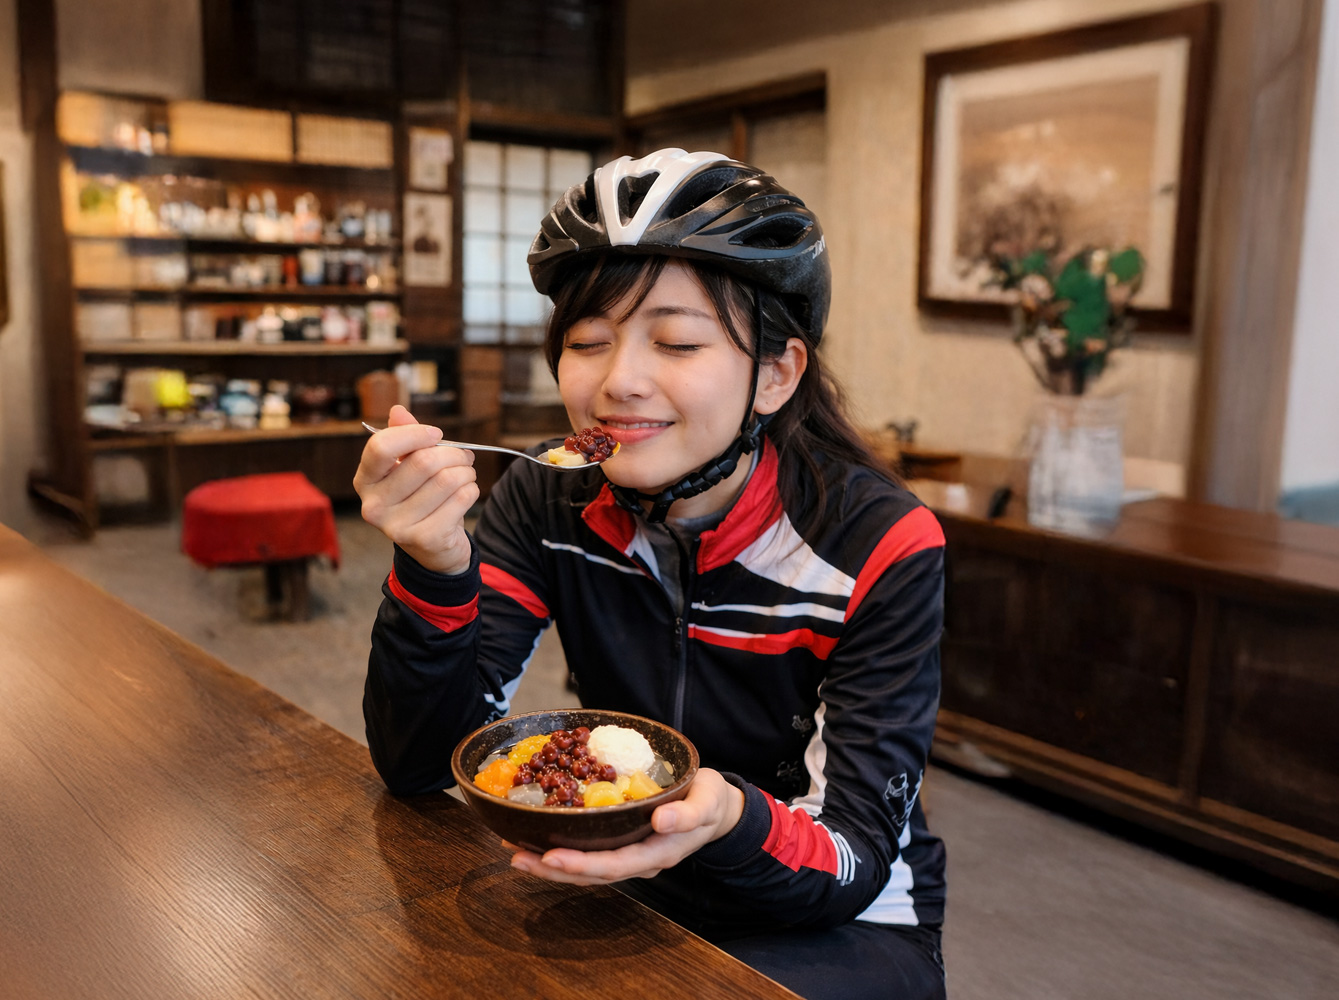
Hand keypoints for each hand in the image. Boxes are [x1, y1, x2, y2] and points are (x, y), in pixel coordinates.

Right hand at [353, 404, 477, 575]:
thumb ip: (404, 437)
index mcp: (366, 481)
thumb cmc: (420, 497)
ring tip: (466, 474)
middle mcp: (374, 506)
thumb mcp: (408, 467)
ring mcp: (397, 527)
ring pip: (447, 480)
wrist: (433, 549)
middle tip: (464, 457)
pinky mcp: (425, 539)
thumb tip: (398, 411)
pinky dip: (472, 490)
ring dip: (466, 472)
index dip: (414, 434)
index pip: (381, 447)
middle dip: (453, 453)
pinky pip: (461, 499)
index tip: (436, 434)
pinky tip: (467, 493)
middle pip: (423, 462)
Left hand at [507, 768, 744, 885]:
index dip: (582, 864)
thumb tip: (662, 821)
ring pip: (586, 867)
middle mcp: (639, 860)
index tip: (552, 856)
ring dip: (550, 863)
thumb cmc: (712, 801)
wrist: (717, 808)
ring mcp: (630, 854)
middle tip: (517, 857)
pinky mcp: (622, 844)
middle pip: (592, 873)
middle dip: (553, 868)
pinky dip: (562, 850)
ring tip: (515, 851)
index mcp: (658, 853)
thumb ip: (687, 814)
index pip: (615, 865)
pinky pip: (589, 852)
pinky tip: (537, 840)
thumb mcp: (708, 802)